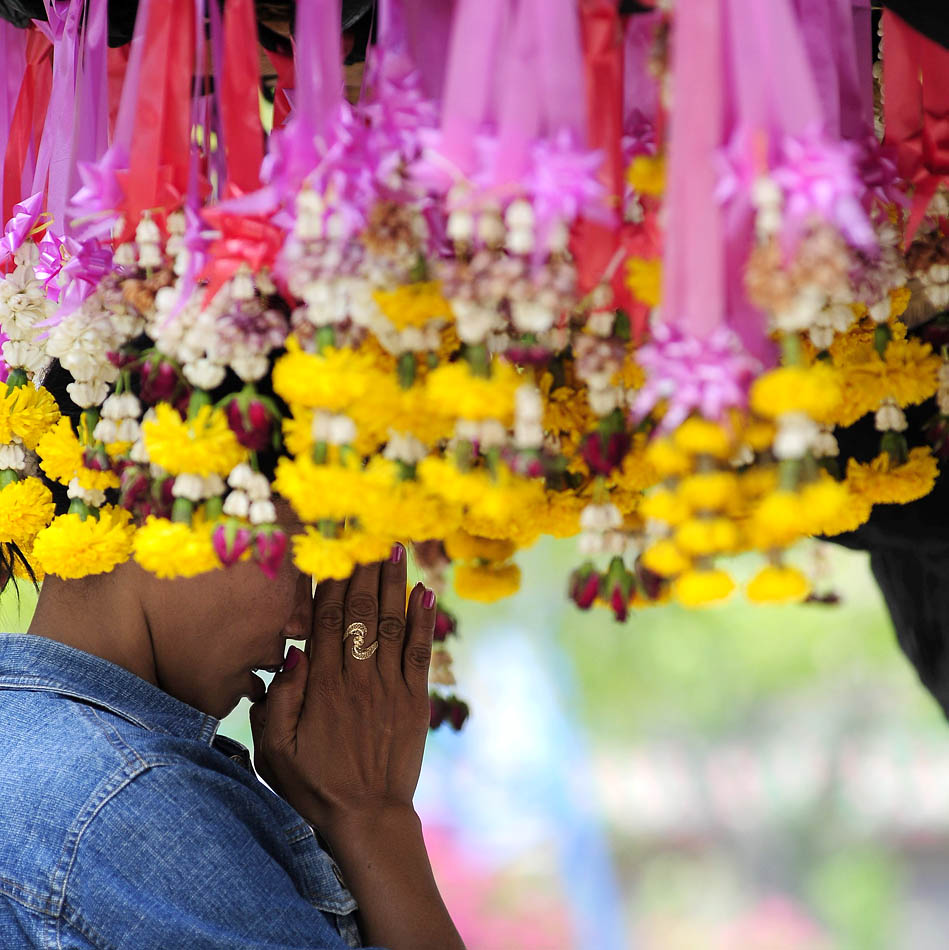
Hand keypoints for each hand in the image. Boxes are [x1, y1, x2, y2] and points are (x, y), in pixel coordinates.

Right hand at [249, 545, 435, 830]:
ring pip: (393, 624)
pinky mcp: (415, 700)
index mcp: (322, 687)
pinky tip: (426, 591)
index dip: (329, 581)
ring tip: (396, 546)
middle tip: (367, 531)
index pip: (325, 621)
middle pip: (362, 612)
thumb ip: (279, 700)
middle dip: (364, 568)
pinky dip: (424, 620)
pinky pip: (421, 653)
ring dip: (395, 582)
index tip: (331, 548)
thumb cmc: (313, 785)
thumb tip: (293, 651)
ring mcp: (390, 688)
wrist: (366, 820)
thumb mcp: (274, 751)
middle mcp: (358, 679)